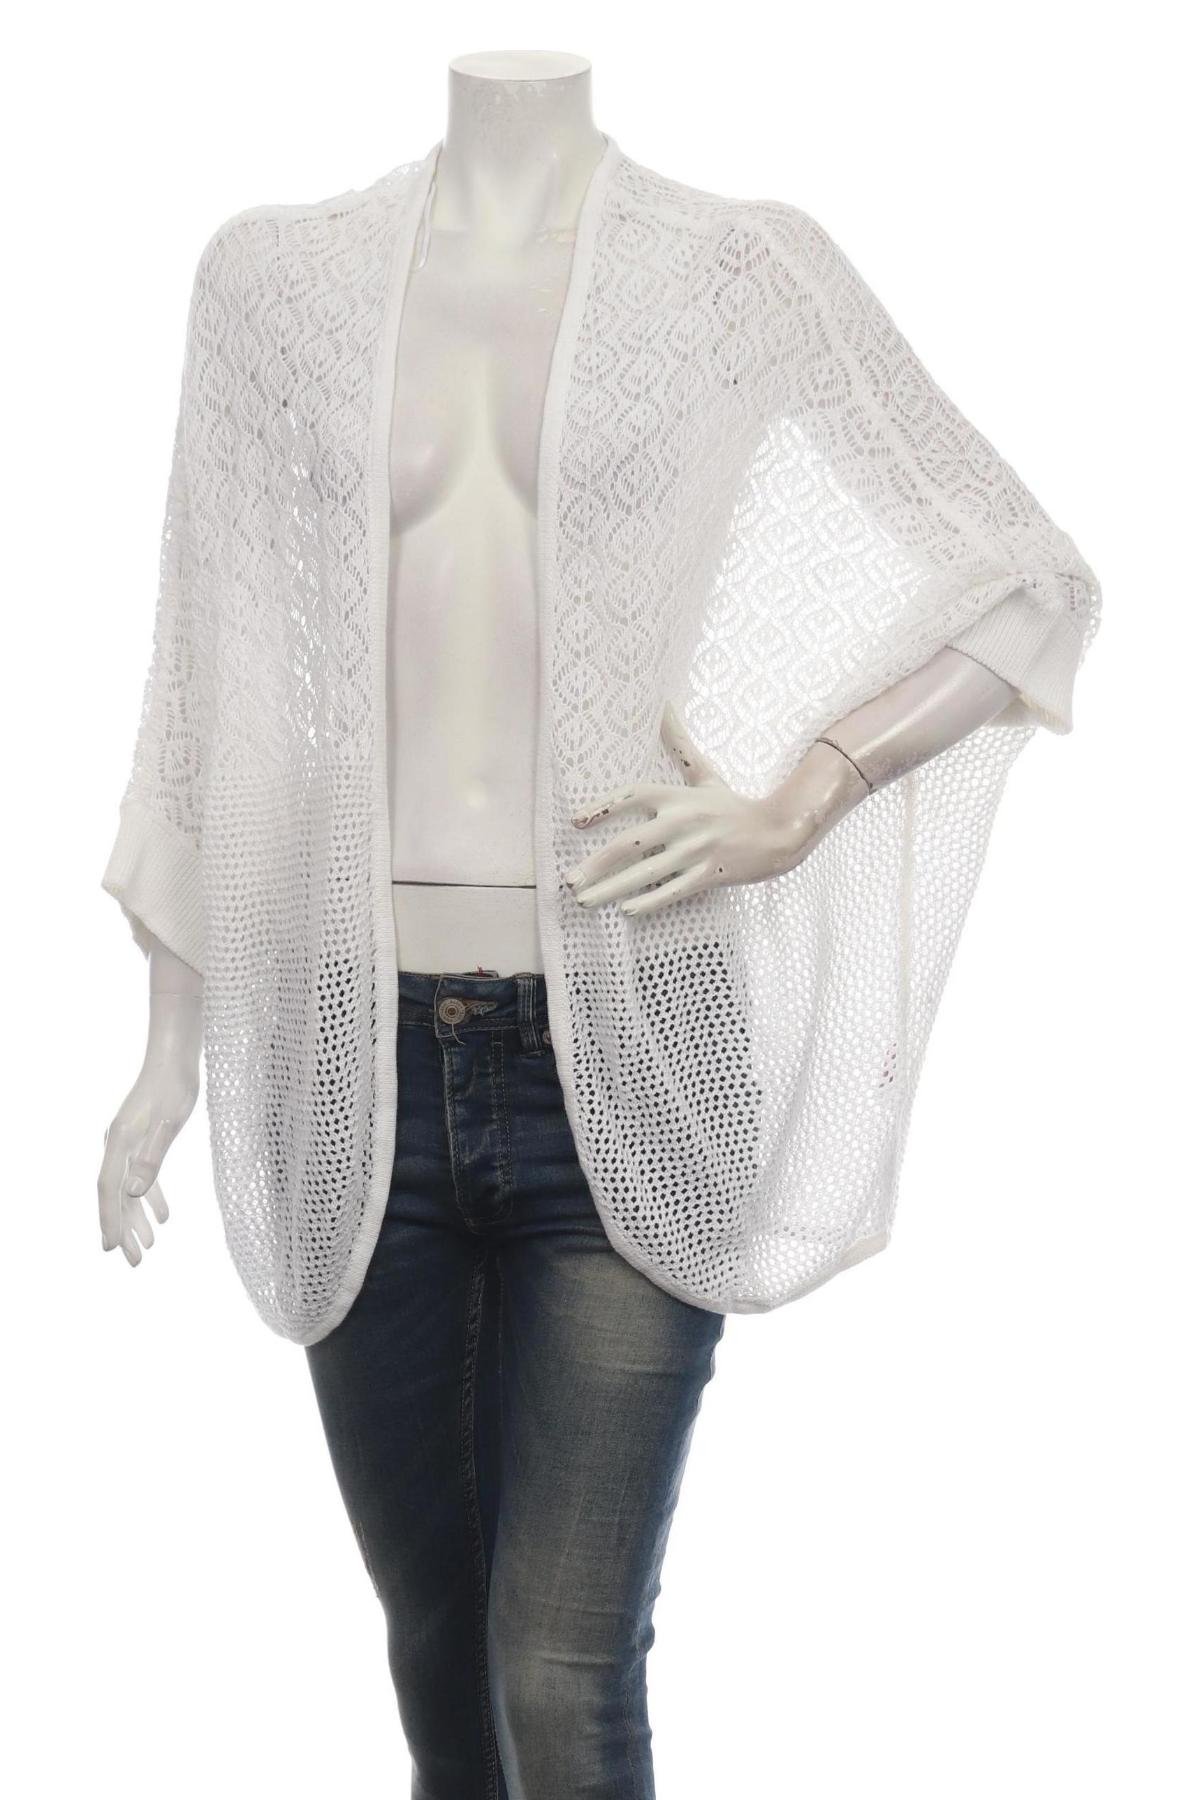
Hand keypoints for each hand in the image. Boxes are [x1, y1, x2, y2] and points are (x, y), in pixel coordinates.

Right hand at [97, 1028, 200, 1266]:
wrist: (175, 1057)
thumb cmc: (174, 1086)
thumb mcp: (169, 1123)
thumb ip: (151, 1158)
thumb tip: (132, 1193)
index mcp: (120, 1142)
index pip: (109, 1190)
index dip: (110, 1220)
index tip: (112, 1249)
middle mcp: (117, 1144)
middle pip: (116, 1195)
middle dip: (123, 1230)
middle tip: (133, 1262)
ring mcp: (128, 1142)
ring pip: (128, 1189)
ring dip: (137, 1219)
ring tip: (148, 1247)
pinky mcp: (141, 1139)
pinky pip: (142, 1176)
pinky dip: (151, 1197)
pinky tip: (164, 1217)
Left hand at [565, 701, 862, 916]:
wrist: (777, 831)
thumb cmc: (732, 806)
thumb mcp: (705, 775)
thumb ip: (680, 746)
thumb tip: (664, 705)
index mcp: (678, 797)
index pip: (633, 796)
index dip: (604, 807)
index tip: (577, 822)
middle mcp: (683, 822)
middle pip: (631, 844)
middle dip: (597, 864)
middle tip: (570, 881)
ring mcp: (697, 850)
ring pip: (647, 873)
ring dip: (612, 889)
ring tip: (586, 900)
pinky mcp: (710, 873)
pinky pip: (675, 890)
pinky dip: (651, 901)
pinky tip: (627, 911)